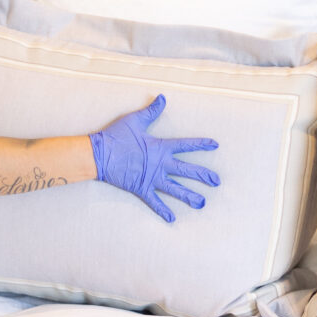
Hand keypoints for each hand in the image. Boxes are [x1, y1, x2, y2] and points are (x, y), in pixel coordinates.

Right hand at [89, 95, 219, 221]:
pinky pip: (155, 201)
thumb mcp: (136, 120)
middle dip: (203, 175)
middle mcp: (160, 164)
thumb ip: (152, 111)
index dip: (201, 144)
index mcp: (161, 147)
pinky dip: (163, 210)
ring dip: (189, 196)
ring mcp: (152, 178)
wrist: (99, 154)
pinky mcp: (141, 188)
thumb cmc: (116, 136)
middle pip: (187, 170)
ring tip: (202, 203)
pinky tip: (172, 219)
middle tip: (217, 181)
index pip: (186, 145)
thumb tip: (163, 98)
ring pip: (175, 189)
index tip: (215, 145)